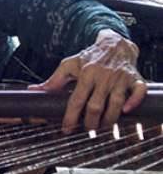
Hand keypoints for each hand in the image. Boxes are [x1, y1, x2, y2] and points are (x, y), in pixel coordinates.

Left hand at [30, 30, 146, 132]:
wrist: (115, 44)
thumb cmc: (89, 57)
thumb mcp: (69, 65)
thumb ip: (53, 80)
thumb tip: (34, 91)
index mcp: (86, 74)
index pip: (76, 100)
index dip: (70, 117)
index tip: (67, 129)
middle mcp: (104, 77)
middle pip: (96, 106)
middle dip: (90, 122)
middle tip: (86, 130)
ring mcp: (121, 78)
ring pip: (116, 103)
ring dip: (109, 119)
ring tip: (102, 127)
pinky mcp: (135, 78)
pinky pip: (139, 91)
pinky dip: (134, 102)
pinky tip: (126, 111)